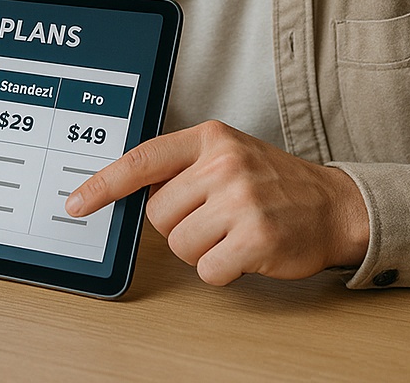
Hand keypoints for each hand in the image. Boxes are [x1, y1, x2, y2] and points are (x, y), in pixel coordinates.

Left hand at [65, 120, 369, 284]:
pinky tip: (244, 250)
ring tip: (231, 231)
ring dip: (201, 250)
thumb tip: (131, 193)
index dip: (104, 184)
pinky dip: (222, 269)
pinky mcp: (256, 238)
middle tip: (213, 216)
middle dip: (178, 225)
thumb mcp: (227, 154)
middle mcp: (223, 164)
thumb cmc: (272, 182)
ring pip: (179, 246)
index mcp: (210, 138)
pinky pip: (208, 271)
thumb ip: (183, 166)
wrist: (332, 205)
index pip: (143, 160)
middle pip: (158, 214)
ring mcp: (241, 200)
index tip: (76, 202)